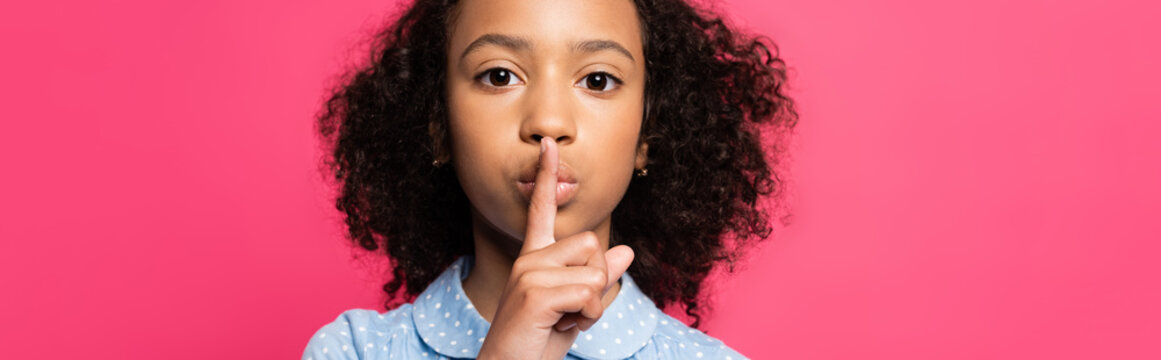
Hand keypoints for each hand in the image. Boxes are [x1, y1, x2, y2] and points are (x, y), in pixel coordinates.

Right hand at [476, 137, 634, 359]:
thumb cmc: (538, 342)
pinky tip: (562, 328)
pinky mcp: (534, 292)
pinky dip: (587, 317)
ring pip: (594, 272)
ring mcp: (528, 273)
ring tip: (564, 322)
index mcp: (534, 258)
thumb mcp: (577, 309)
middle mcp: (528, 259)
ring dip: (592, 305)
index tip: (548, 144)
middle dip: (596, 282)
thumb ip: (598, 278)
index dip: (548, 176)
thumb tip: (626, 250)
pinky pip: (588, 292)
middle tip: (572, 311)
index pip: (542, 211)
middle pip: (592, 243)